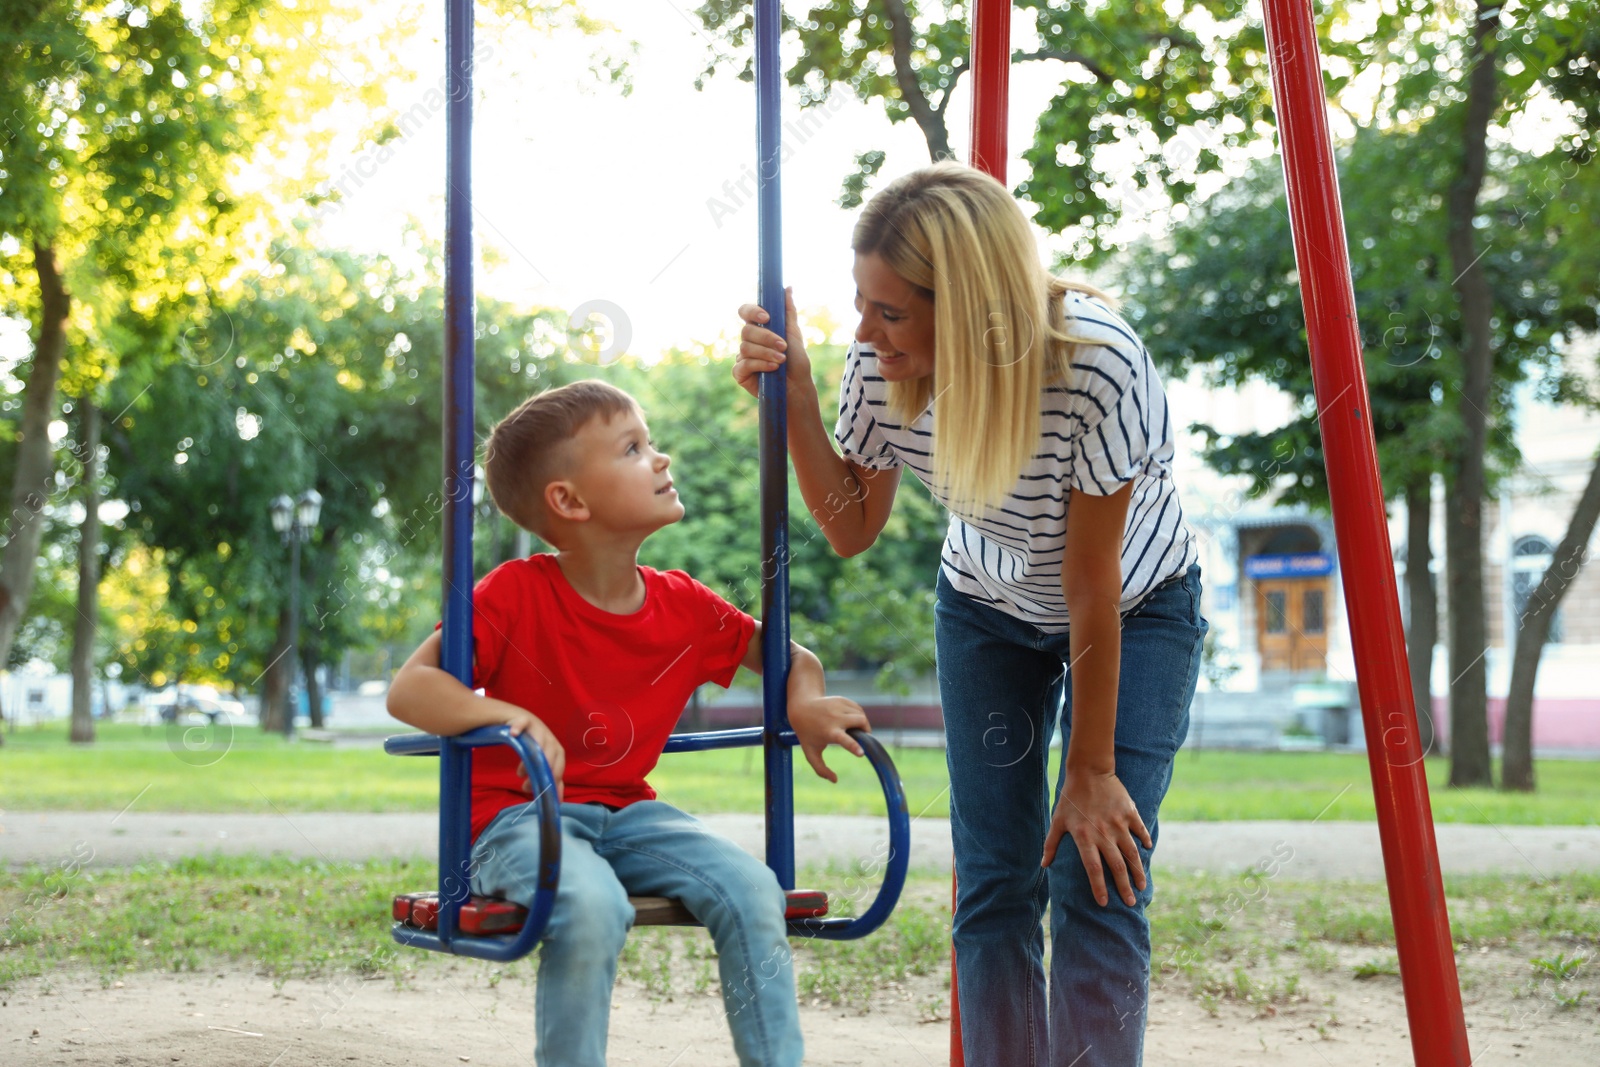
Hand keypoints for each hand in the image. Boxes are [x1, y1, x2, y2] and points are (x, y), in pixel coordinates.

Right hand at [500, 704, 564, 802]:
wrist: (521, 721)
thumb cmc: (535, 745)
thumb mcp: (544, 763)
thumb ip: (551, 780)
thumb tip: (559, 801)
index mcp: (556, 750)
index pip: (558, 766)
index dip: (551, 779)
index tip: (541, 793)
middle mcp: (549, 738)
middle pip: (549, 755)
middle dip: (540, 771)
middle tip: (526, 787)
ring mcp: (537, 728)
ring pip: (536, 743)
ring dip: (529, 759)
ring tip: (519, 773)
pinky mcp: (523, 719)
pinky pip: (522, 722)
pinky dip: (518, 727)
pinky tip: (514, 733)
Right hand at [734, 287, 811, 398]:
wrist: (798, 387)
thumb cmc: (796, 362)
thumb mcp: (794, 334)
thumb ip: (788, 311)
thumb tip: (787, 287)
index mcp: (759, 328)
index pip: (745, 312)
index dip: (752, 311)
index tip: (767, 317)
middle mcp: (748, 341)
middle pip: (746, 331)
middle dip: (767, 338)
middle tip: (783, 346)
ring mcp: (742, 357)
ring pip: (746, 348)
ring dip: (767, 353)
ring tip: (782, 360)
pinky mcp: (740, 373)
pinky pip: (744, 364)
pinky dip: (760, 364)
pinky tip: (773, 368)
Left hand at [787, 695, 868, 782]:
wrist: (801, 708)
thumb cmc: (807, 734)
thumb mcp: (810, 753)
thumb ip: (821, 769)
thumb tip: (835, 780)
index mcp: (829, 733)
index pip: (845, 740)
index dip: (854, 746)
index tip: (862, 752)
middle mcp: (835, 718)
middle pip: (860, 722)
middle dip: (866, 730)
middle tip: (863, 738)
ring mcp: (839, 707)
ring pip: (861, 714)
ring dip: (863, 723)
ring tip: (857, 730)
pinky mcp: (841, 700)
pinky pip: (858, 708)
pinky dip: (858, 715)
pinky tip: (852, 720)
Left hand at [1041, 766, 1151, 906]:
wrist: (1089, 770)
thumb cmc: (1070, 797)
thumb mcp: (1057, 820)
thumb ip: (1051, 843)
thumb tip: (1043, 864)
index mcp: (1084, 837)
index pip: (1093, 868)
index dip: (1098, 887)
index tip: (1103, 903)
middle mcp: (1103, 833)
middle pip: (1116, 866)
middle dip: (1124, 887)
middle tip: (1130, 902)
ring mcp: (1119, 823)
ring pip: (1132, 853)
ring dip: (1138, 871)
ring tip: (1142, 885)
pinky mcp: (1129, 812)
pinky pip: (1140, 830)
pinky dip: (1145, 840)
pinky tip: (1148, 849)